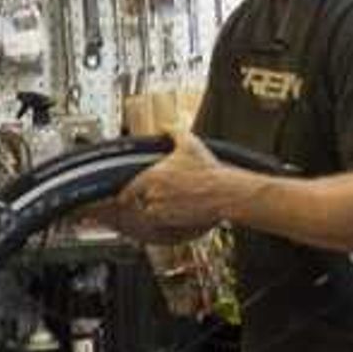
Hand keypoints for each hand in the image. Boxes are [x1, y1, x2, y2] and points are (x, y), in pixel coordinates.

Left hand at [114, 127, 240, 245]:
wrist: (224, 192)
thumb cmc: (207, 168)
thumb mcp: (190, 143)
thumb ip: (173, 131)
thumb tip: (164, 126)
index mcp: (151, 176)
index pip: (129, 189)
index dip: (129, 193)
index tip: (128, 196)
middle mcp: (153, 195)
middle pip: (140, 202)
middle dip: (147, 200)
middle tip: (161, 197)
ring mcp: (162, 211)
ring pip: (151, 215)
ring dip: (156, 212)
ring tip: (171, 205)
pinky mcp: (173, 223)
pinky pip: (162, 225)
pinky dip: (166, 221)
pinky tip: (178, 213)